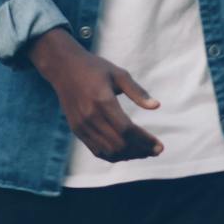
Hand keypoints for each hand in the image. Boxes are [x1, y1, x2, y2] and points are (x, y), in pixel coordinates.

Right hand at [28, 28, 162, 161]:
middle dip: (141, 150)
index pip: (127, 130)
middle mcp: (90, 117)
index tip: (160, 146)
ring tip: (145, 152)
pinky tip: (128, 152)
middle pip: (119, 144)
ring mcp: (81, 126)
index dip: (145, 141)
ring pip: (108, 151)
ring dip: (129, 155)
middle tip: (157, 150)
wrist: (63, 68)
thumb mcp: (119, 74)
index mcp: (102, 102)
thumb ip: (137, 92)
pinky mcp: (77, 130)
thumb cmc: (95, 68)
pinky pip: (96, 150)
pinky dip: (113, 155)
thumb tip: (156, 106)